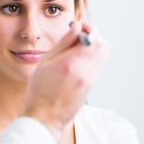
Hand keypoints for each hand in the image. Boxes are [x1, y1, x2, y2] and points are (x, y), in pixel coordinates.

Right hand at [22, 21, 108, 140]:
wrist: (45, 117)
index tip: (77, 26)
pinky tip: (76, 59)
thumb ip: (63, 43)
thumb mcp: (45, 62)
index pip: (92, 37)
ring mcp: (90, 80)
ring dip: (94, 45)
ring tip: (77, 47)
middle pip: (103, 44)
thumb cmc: (39, 90)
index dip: (87, 27)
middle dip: (93, 35)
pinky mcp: (91, 86)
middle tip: (78, 34)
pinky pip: (98, 64)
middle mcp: (85, 71)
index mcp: (71, 63)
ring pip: (103, 54)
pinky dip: (91, 57)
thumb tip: (76, 26)